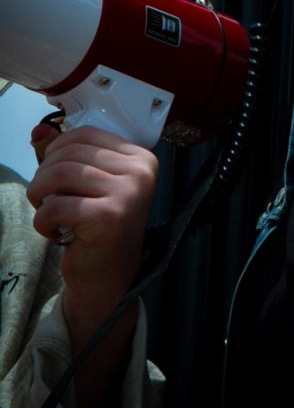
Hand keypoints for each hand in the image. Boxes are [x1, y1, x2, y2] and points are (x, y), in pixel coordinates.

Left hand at [26, 124, 157, 407]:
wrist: (109, 277)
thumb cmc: (98, 227)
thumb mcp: (85, 184)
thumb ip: (63, 155)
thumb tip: (38, 130)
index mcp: (141, 158)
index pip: (86, 134)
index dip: (57, 150)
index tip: (54, 174)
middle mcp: (141, 172)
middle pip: (68, 154)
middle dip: (45, 177)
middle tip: (50, 200)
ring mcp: (129, 194)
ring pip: (58, 175)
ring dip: (40, 198)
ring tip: (50, 214)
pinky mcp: (109, 217)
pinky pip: (56, 206)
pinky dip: (44, 222)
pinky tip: (57, 233)